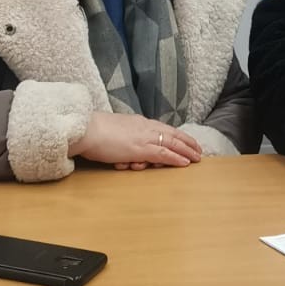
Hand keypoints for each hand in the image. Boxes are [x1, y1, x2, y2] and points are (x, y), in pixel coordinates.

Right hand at [72, 112, 202, 168]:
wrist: (86, 129)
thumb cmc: (93, 131)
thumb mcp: (113, 130)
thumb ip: (123, 136)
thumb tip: (127, 145)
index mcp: (137, 122)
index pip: (162, 128)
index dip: (175, 134)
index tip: (184, 139)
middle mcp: (144, 127)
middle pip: (171, 134)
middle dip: (186, 142)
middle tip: (198, 150)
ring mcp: (143, 138)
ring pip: (171, 143)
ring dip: (186, 151)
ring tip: (197, 157)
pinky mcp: (140, 149)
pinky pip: (163, 153)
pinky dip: (176, 158)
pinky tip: (185, 163)